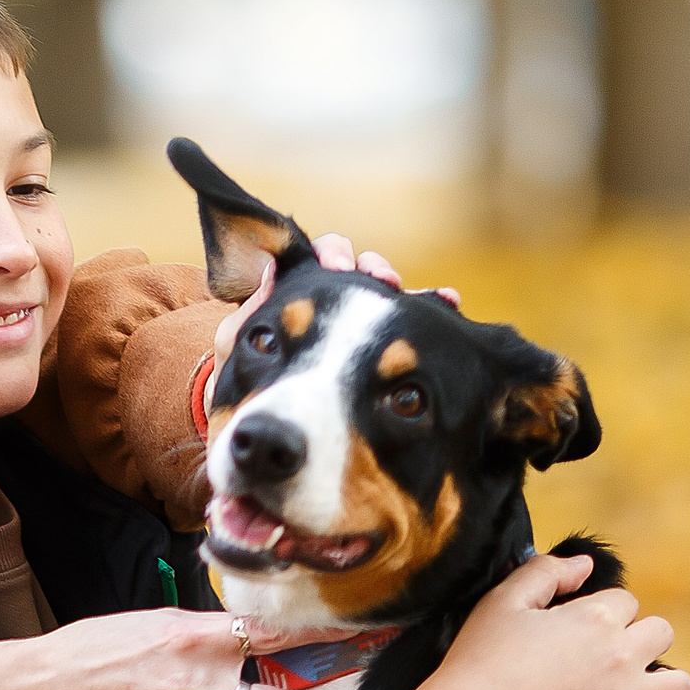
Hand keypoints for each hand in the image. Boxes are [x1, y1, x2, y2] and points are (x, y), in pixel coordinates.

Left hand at [210, 237, 454, 395]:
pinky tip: (448, 302)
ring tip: (418, 293)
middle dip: (374, 269)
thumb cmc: (254, 390)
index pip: (324, 259)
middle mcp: (339, 307)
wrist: (276, 436)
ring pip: (392, 296)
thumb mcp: (241, 356)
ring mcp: (366, 330)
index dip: (336, 253)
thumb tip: (270, 272)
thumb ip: (249, 319)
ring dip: (404, 290)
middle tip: (382, 279)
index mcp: (305, 298)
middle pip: (364, 271)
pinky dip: (430, 310)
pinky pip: (414, 327)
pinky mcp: (387, 353)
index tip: (338, 265)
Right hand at [345, 553, 689, 689]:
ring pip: (680, 684)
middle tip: (599, 663)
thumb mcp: (502, 601)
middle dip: (637, 643)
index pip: (623, 602)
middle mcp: (621, 655)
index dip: (598, 615)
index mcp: (593, 617)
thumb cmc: (478, 662)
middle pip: (660, 635)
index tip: (569, 634)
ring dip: (665, 684)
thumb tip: (589, 565)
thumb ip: (547, 572)